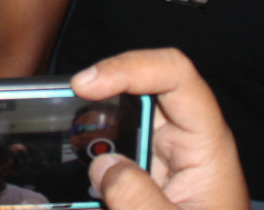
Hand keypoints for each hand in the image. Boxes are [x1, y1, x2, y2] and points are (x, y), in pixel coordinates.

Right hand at [72, 48, 249, 209]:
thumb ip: (140, 201)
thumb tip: (104, 166)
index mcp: (205, 146)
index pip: (175, 76)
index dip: (131, 66)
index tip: (86, 85)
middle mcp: (183, 144)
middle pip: (140, 91)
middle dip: (99, 99)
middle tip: (58, 115)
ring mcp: (161, 162)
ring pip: (119, 124)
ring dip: (89, 136)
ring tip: (60, 153)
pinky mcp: (143, 182)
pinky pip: (112, 158)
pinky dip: (88, 162)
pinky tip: (72, 183)